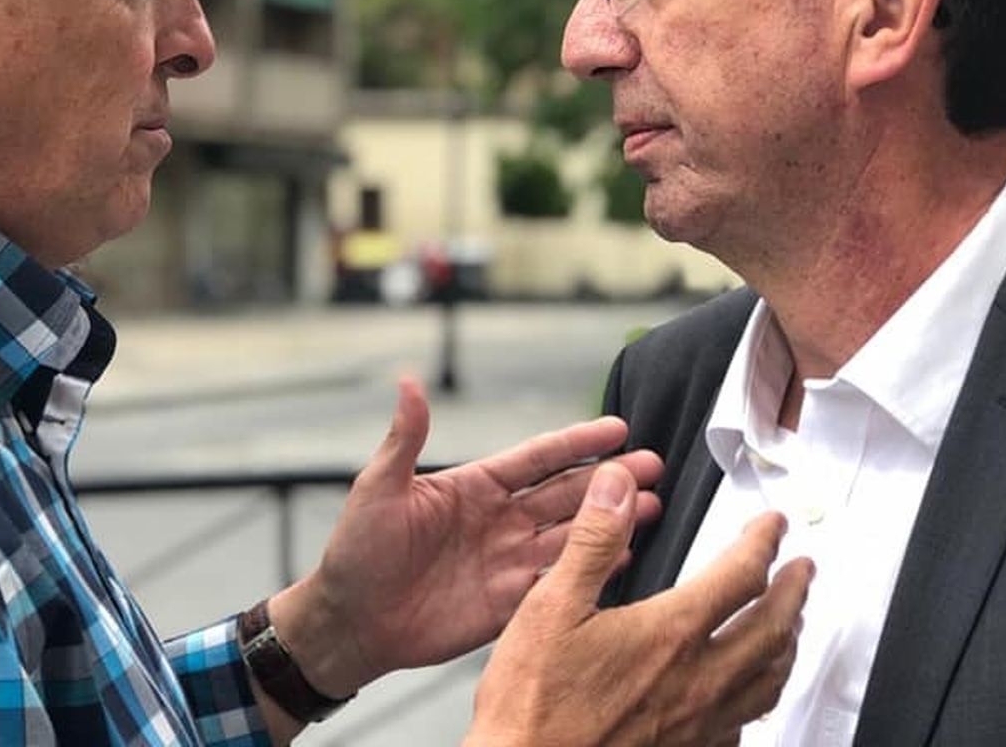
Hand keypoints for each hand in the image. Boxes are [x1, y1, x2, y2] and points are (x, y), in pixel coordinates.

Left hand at [269, 376, 663, 698]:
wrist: (350, 623)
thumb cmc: (355, 553)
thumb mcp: (377, 489)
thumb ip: (405, 440)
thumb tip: (408, 382)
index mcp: (473, 487)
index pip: (536, 458)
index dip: (577, 441)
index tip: (617, 427)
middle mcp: (498, 519)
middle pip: (566, 492)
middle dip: (610, 478)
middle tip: (654, 465)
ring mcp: (507, 560)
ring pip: (571, 534)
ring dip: (610, 520)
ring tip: (653, 505)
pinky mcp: (509, 603)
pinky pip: (558, 581)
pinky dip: (592, 568)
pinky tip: (623, 555)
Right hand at [464, 463, 812, 746]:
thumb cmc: (533, 703)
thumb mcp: (550, 606)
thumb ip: (592, 542)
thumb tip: (618, 489)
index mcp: (669, 634)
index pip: (740, 576)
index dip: (763, 542)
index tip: (772, 525)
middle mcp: (697, 680)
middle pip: (772, 629)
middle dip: (794, 592)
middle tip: (804, 570)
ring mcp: (698, 723)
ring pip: (769, 681)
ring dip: (787, 645)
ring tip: (791, 626)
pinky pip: (744, 724)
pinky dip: (758, 698)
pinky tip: (748, 694)